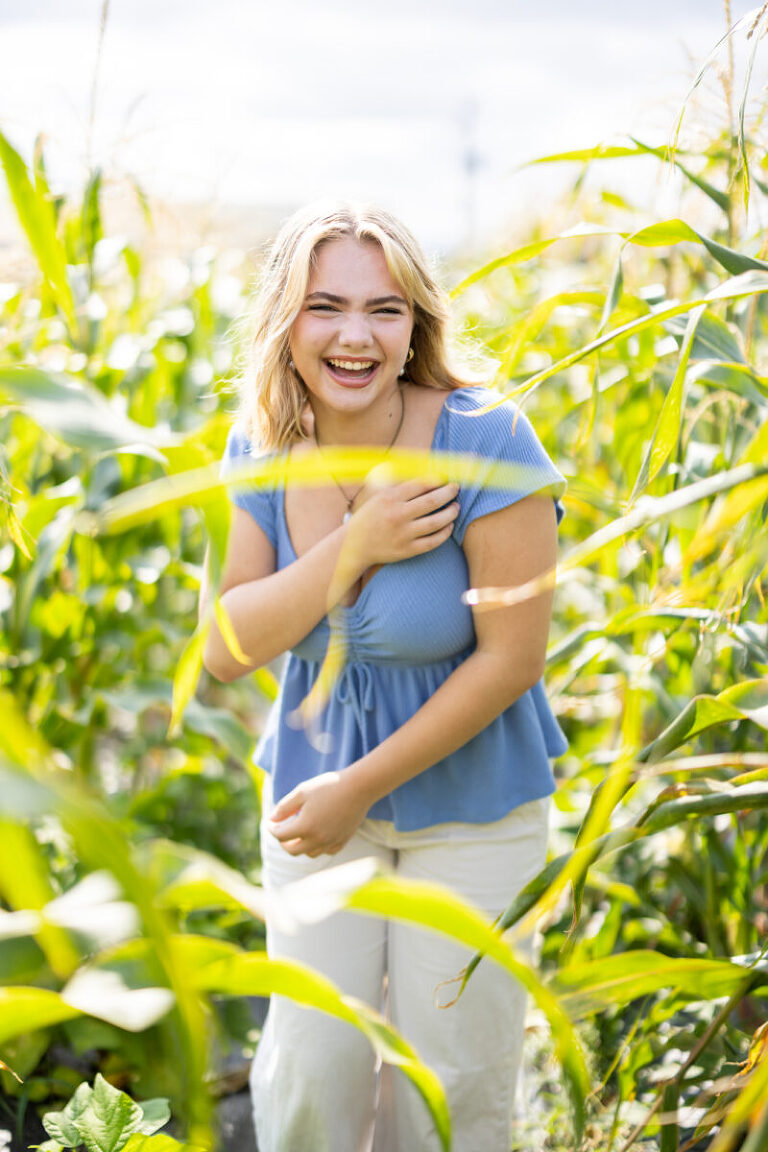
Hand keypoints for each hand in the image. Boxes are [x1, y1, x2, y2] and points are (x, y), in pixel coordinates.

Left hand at [267, 771, 371, 856]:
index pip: (281, 836)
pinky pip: (326, 851)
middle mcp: (317, 839)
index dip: (272, 828)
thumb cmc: (328, 786)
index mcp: (305, 827)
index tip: (271, 821)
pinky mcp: (343, 841)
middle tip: (282, 830)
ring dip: (300, 846)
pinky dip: (318, 847)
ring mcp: (331, 842)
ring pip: (309, 853)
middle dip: (283, 841)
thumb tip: (272, 819)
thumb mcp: (302, 791)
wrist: (359, 787)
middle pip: (292, 850)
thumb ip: (284, 807)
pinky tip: (317, 835)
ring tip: (299, 832)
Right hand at [344, 474, 459, 570]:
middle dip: (448, 493)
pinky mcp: (407, 550)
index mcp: (389, 498)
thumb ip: (397, 484)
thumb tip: (424, 474)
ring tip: (456, 507)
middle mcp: (397, 515)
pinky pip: (432, 541)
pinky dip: (444, 533)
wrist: (354, 545)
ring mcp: (403, 534)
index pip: (420, 485)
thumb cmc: (369, 516)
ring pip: (435, 522)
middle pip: (431, 501)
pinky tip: (449, 526)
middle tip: (456, 488)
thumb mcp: (378, 495)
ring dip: (450, 513)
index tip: (445, 479)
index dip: (437, 480)